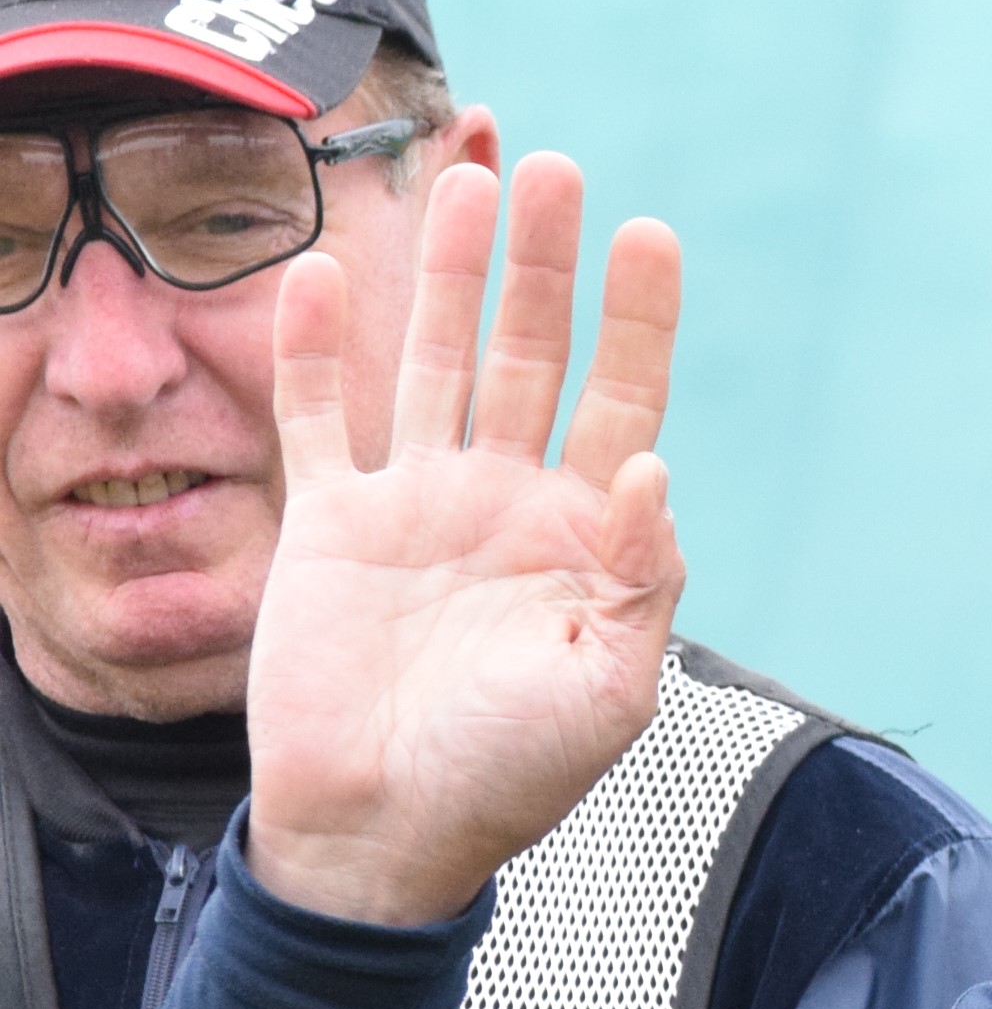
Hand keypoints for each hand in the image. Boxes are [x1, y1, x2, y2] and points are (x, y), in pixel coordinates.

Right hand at [246, 155, 683, 925]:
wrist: (384, 835)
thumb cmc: (510, 776)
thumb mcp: (610, 692)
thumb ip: (642, 583)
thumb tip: (654, 472)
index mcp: (585, 538)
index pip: (624, 403)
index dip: (639, 322)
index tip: (651, 237)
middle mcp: (505, 503)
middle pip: (533, 356)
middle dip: (547, 268)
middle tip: (559, 173)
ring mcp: (416, 505)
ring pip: (436, 362)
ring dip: (451, 277)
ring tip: (472, 181)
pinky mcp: (331, 523)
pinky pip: (320, 416)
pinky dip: (319, 348)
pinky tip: (325, 272)